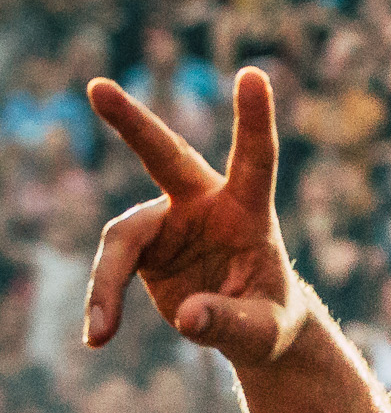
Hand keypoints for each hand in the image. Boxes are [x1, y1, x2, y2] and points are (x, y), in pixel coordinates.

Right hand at [84, 68, 308, 364]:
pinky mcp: (143, 244)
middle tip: (99, 89)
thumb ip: (230, 322)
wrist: (252, 329)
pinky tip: (99, 337)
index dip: (254, 120)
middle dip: (133, 124)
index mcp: (249, 212)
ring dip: (108, 284)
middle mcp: (204, 205)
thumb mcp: (263, 332)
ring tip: (101, 331)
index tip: (254, 75)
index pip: (255, 160)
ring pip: (124, 236)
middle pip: (165, 157)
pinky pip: (113, 267)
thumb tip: (186, 318)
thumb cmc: (270, 322)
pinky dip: (104, 301)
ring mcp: (168, 221)